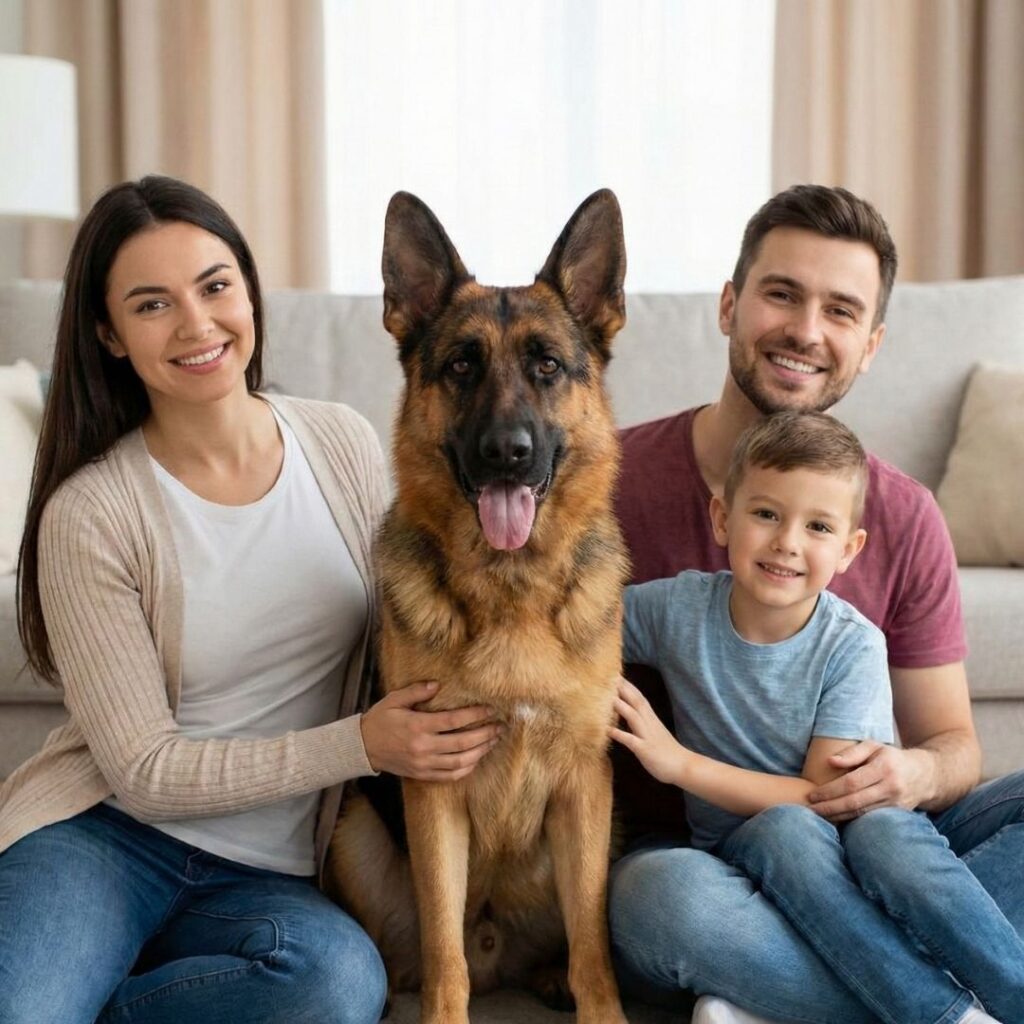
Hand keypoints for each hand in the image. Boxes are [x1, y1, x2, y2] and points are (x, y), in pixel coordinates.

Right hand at [360, 681, 503, 781]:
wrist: (362, 748)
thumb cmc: (380, 720)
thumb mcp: (394, 700)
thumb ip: (416, 691)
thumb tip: (437, 684)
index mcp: (418, 726)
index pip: (454, 721)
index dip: (475, 714)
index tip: (490, 709)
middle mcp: (423, 747)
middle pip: (463, 743)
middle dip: (485, 734)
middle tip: (500, 727)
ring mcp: (424, 764)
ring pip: (460, 762)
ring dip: (480, 752)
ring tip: (493, 741)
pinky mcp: (422, 774)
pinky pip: (450, 776)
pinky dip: (466, 769)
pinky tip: (476, 759)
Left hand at [610, 677, 686, 786]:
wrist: (683, 765)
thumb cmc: (666, 749)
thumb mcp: (653, 730)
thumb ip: (641, 720)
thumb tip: (628, 712)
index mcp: (650, 717)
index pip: (637, 696)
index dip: (626, 684)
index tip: (614, 673)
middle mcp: (649, 723)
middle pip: (635, 700)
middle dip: (622, 687)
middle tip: (606, 675)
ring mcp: (647, 736)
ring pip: (632, 716)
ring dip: (619, 705)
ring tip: (603, 697)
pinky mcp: (645, 750)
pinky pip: (631, 740)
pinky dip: (619, 734)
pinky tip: (608, 730)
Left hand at [807, 741, 929, 820]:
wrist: (924, 775)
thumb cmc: (891, 757)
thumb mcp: (874, 746)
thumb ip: (852, 752)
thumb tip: (830, 761)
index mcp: (884, 768)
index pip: (852, 783)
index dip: (830, 791)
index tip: (812, 794)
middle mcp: (891, 787)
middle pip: (855, 801)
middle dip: (830, 807)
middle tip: (810, 809)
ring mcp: (896, 804)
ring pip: (862, 814)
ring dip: (837, 817)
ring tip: (818, 816)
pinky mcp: (897, 815)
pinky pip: (869, 819)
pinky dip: (851, 821)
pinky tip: (835, 820)